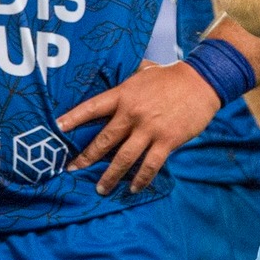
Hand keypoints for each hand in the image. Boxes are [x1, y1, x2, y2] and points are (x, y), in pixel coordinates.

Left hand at [60, 60, 220, 194]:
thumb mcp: (144, 70)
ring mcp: (149, 129)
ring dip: (110, 176)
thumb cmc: (172, 75)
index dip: (73, 118)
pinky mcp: (166, 141)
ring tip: (100, 189)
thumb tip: (113, 70)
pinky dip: (140, 179)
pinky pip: (150, 165)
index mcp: (124, 95)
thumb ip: (128, 77)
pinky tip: (133, 188)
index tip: (57, 128)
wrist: (202, 82)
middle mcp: (132, 114)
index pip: (92, 108)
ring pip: (123, 158)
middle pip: (104, 140)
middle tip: (72, 170)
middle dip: (86, 158)